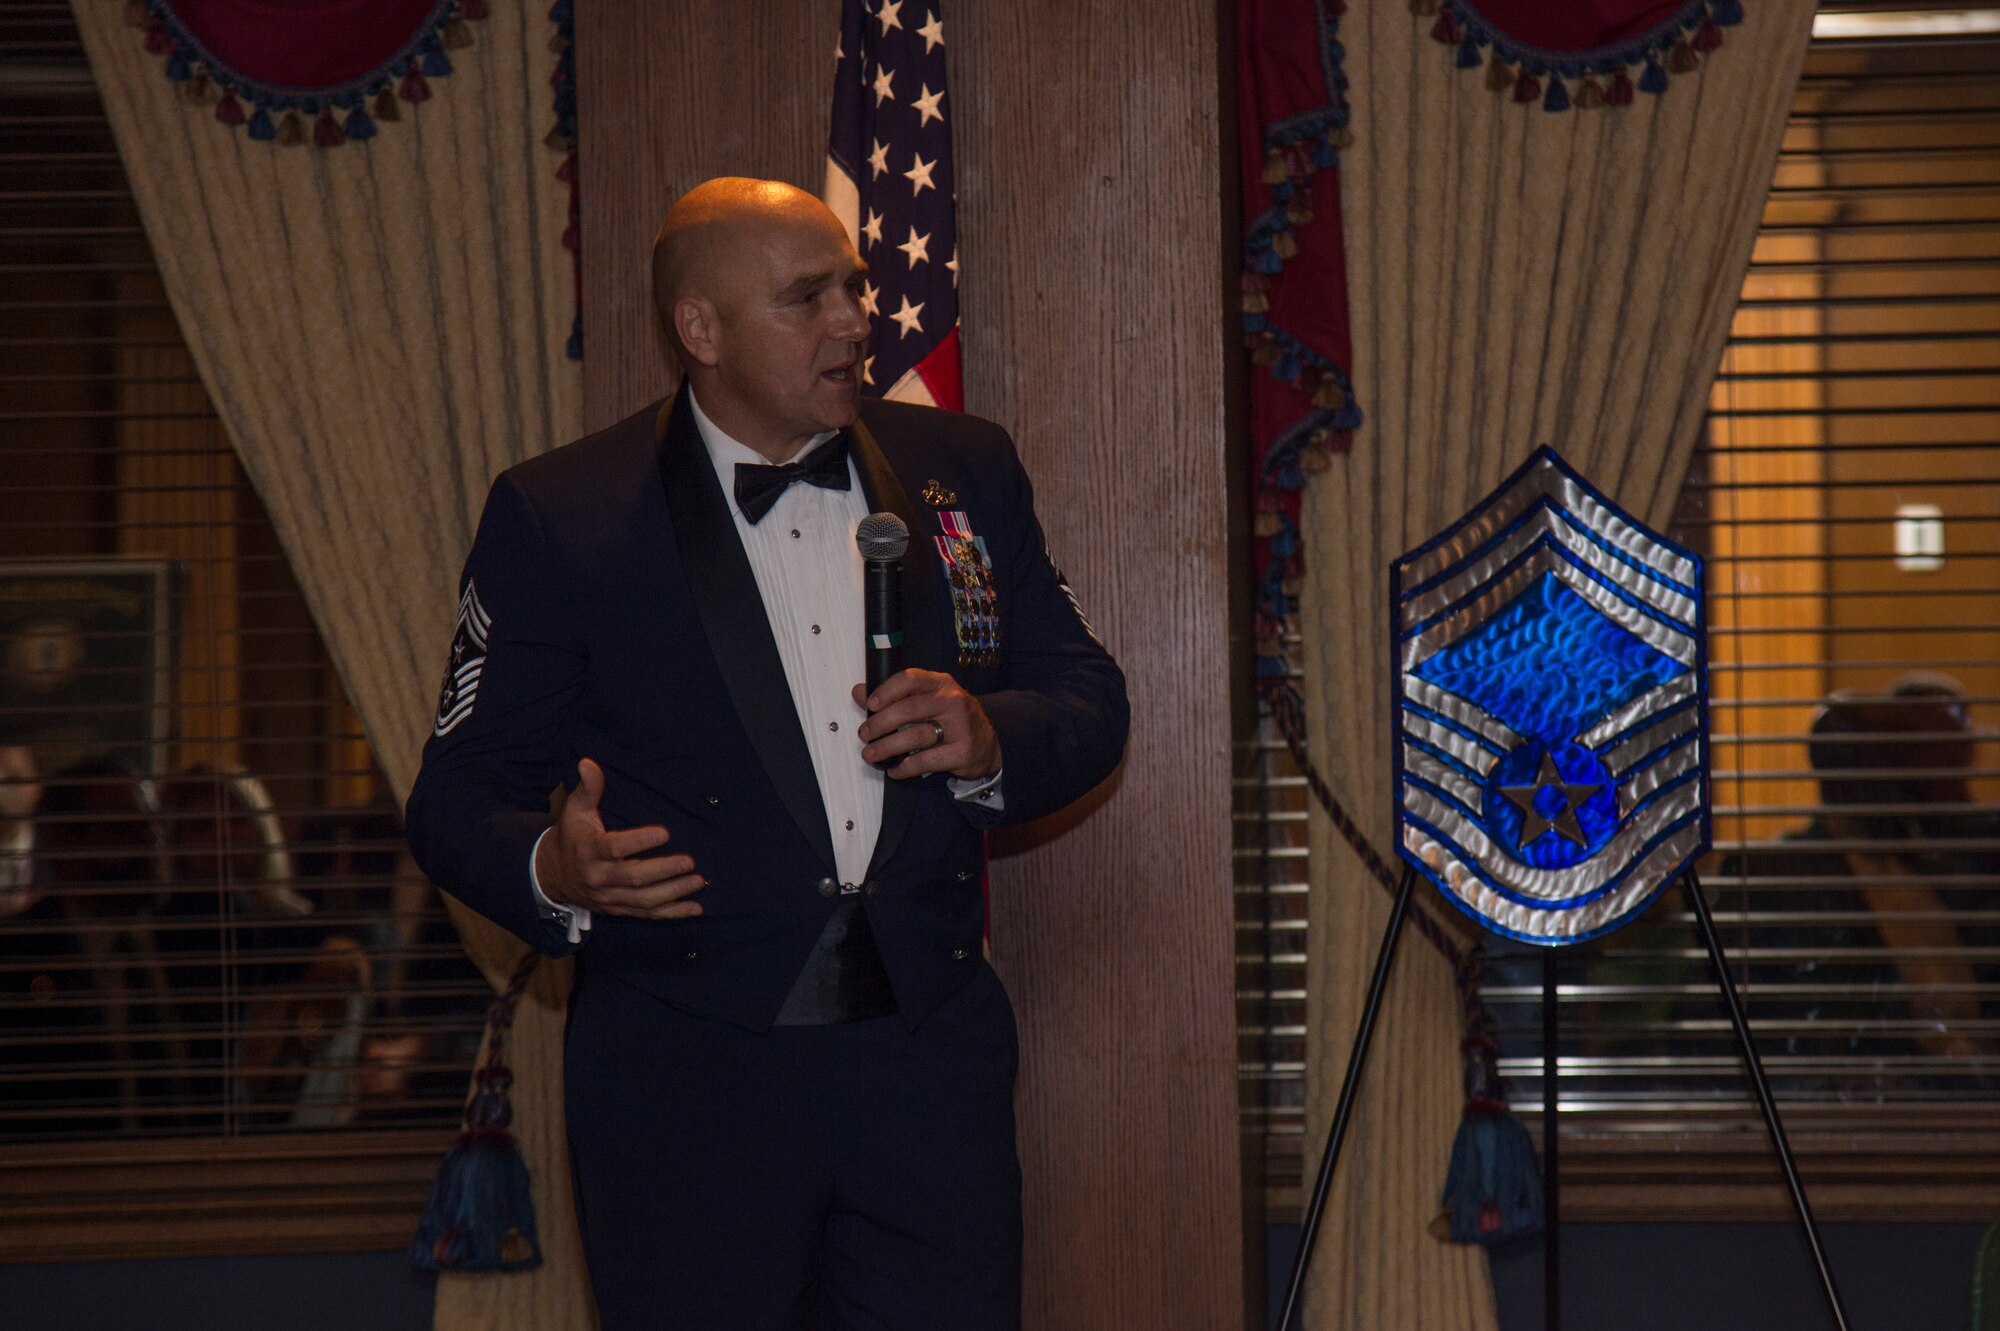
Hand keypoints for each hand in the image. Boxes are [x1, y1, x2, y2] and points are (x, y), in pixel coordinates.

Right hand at [534, 758, 704, 918]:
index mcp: (589, 851)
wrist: (553, 875)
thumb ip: (588, 788)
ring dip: (673, 892)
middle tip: (689, 861)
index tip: (665, 832)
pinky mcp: (619, 909)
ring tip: (698, 881)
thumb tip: (588, 762)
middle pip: (633, 877)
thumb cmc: (573, 836)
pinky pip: (647, 915)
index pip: (614, 847)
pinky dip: (672, 913)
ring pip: (643, 900)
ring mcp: (609, 897)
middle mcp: (599, 877)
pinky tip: (695, 908)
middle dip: (663, 871)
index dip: (639, 841)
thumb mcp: (575, 810)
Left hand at [853, 670, 1000, 780]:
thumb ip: (895, 696)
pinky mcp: (962, 752)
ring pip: (915, 736)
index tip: (870, 705)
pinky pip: (926, 761)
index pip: (910, 679)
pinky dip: (905, 768)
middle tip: (864, 734)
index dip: (886, 691)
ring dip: (887, 747)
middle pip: (909, 709)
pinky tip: (894, 770)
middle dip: (880, 723)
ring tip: (870, 754)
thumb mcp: (928, 701)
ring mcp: (959, 727)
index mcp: (941, 683)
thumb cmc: (951, 719)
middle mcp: (952, 701)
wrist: (988, 744)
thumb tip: (859, 692)